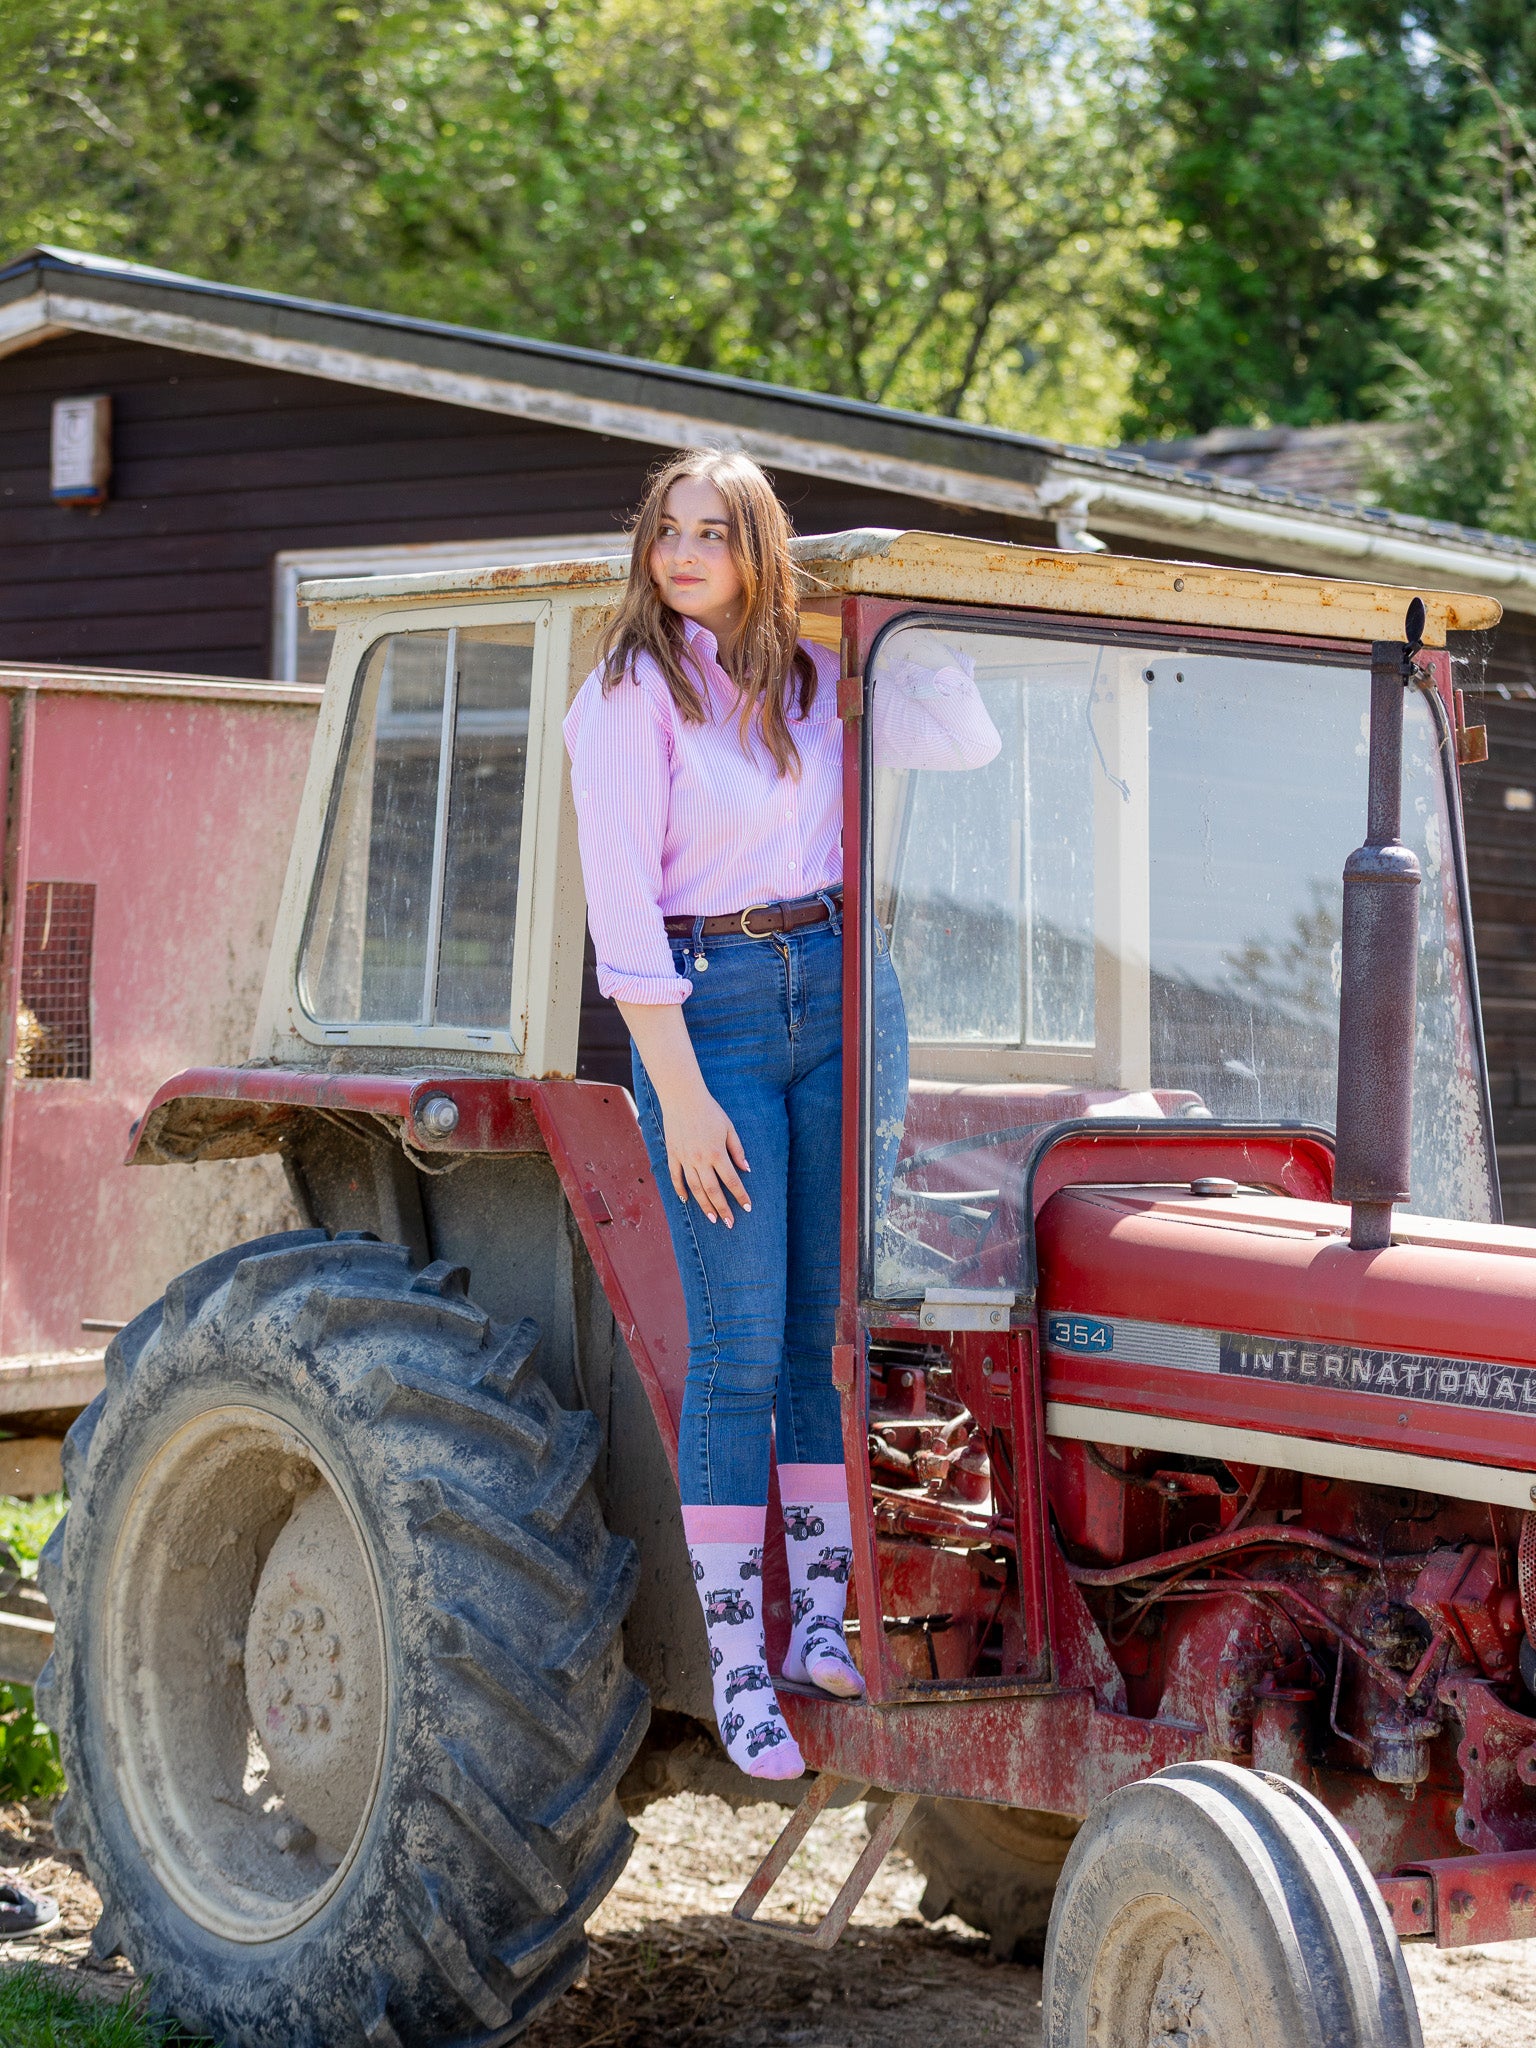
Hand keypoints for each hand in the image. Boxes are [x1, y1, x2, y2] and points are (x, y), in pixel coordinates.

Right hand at [659, 1082, 751, 1225]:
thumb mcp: (729, 1128)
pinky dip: (680, 1190)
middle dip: (722, 1208)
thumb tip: (746, 1170)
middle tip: (729, 1223)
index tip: (747, 1208)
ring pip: (694, 1188)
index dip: (740, 1196)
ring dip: (704, 1205)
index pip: (731, 1181)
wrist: (682, 1097)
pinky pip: (676, 1177)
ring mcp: (684, 1158)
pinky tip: (686, 1200)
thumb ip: (737, 1150)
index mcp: (717, 1152)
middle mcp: (700, 1159)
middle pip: (712, 1190)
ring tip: (712, 1218)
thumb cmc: (710, 1111)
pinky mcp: (673, 1154)